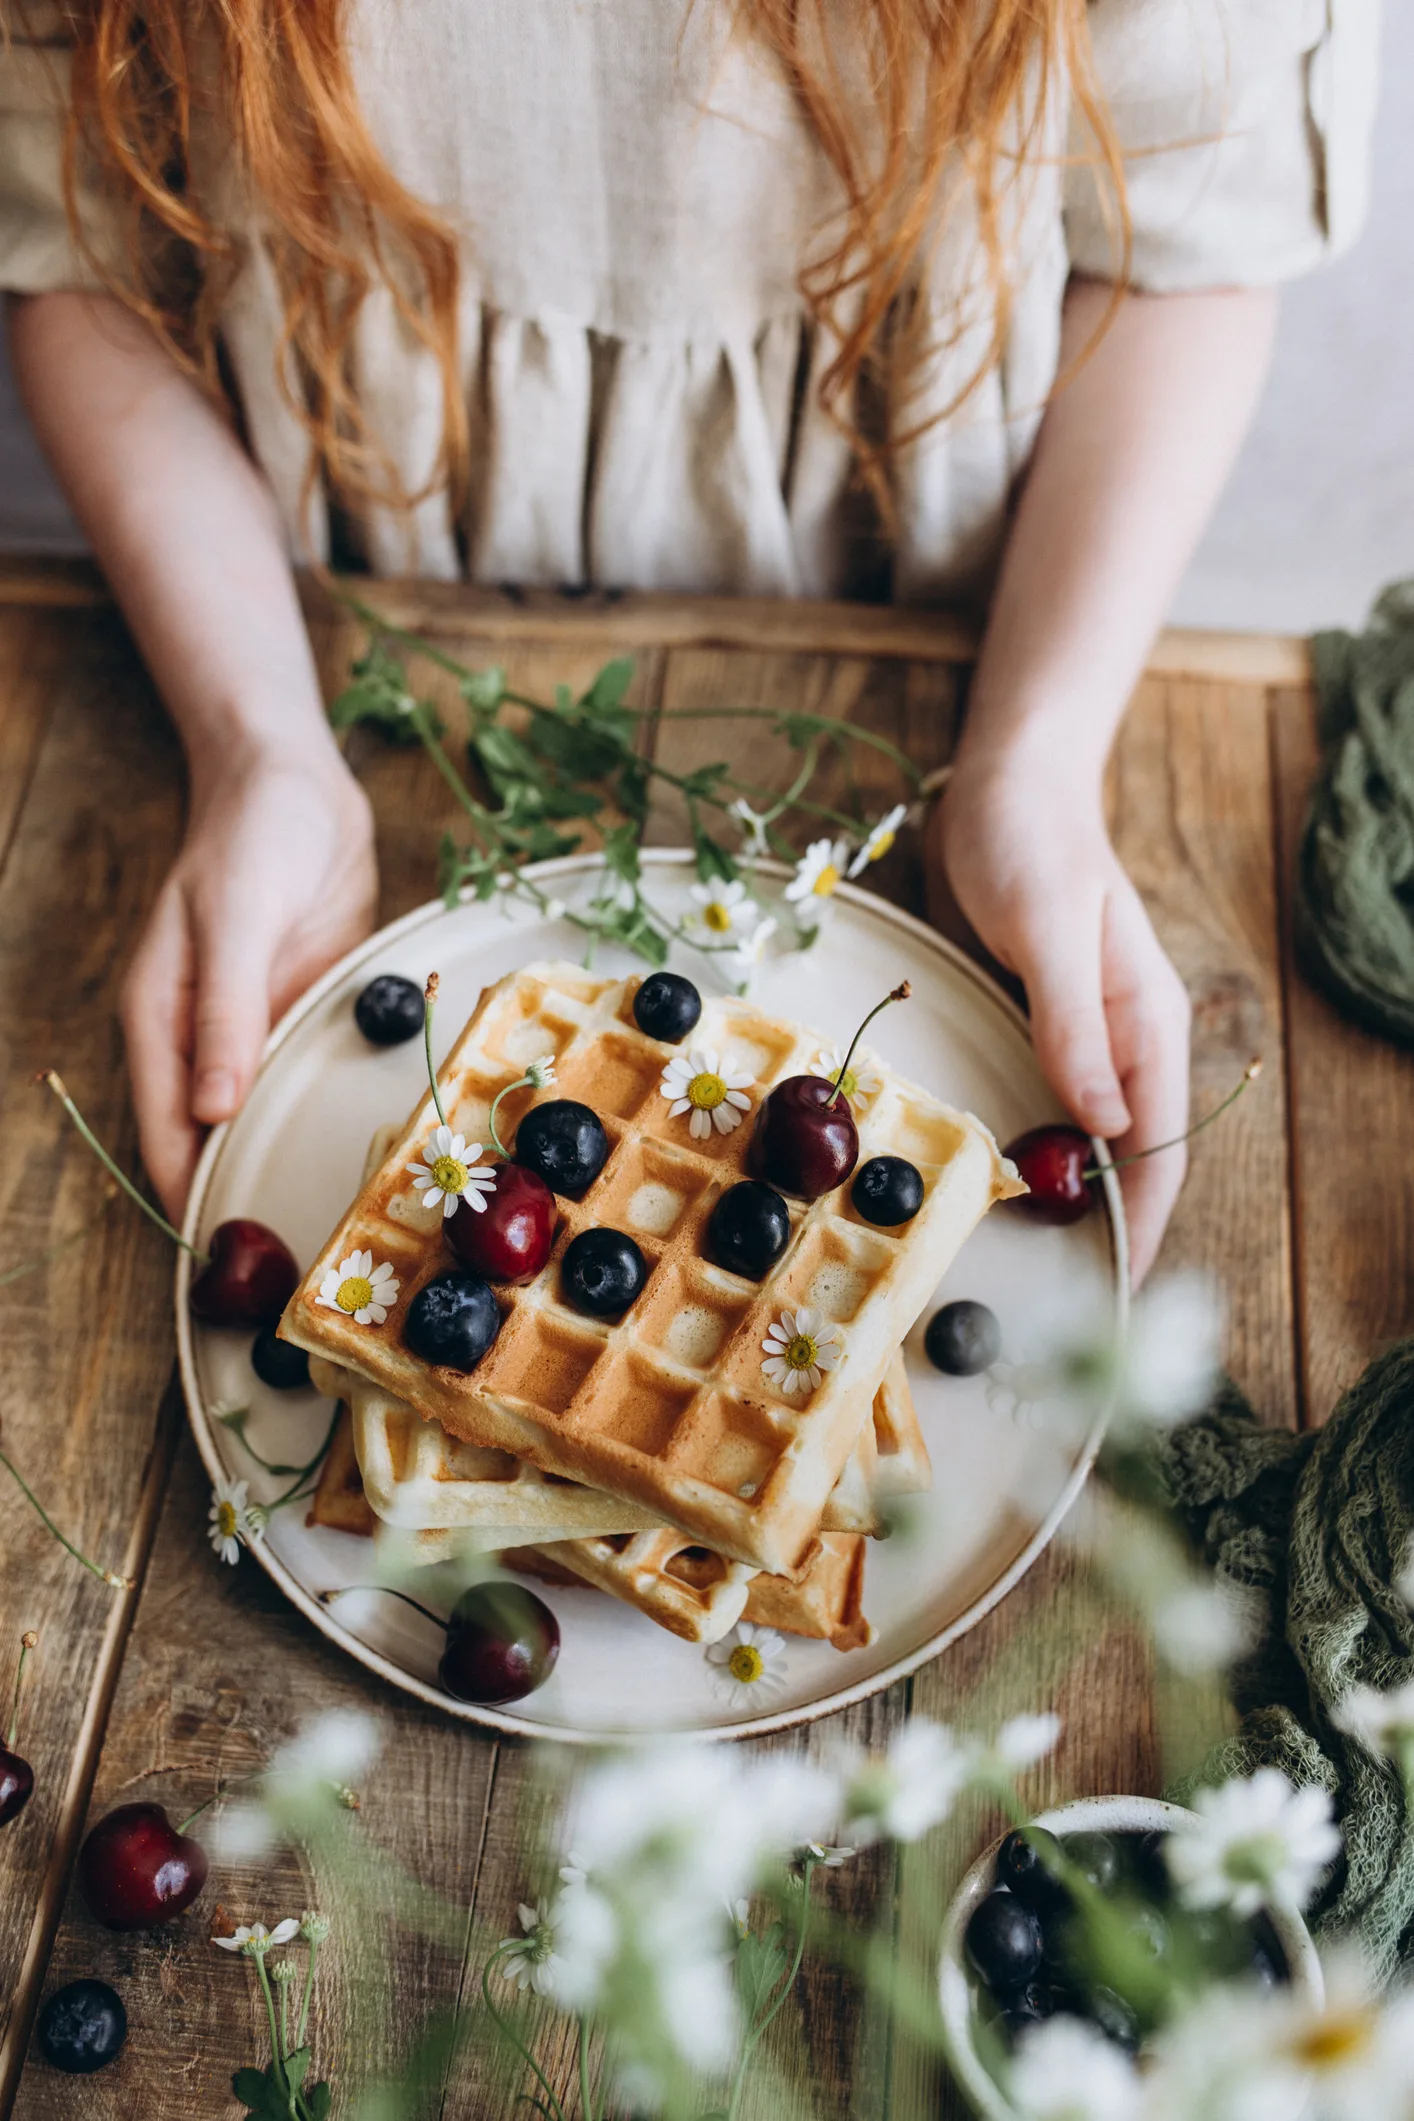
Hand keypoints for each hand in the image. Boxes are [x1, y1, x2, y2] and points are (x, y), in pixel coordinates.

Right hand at [122, 749, 376, 1220]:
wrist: (298, 783)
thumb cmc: (250, 837)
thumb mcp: (236, 919)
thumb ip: (225, 1013)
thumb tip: (209, 1109)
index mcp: (162, 1022)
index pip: (166, 1135)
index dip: (194, 1196)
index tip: (235, 1253)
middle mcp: (204, 1040)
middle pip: (214, 1143)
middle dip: (248, 1194)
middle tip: (301, 1261)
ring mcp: (257, 1032)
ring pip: (267, 1118)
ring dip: (294, 1161)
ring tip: (343, 1227)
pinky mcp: (306, 1015)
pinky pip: (313, 1077)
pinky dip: (332, 1110)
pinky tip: (373, 1151)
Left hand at [928, 748, 1190, 1285]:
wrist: (999, 784)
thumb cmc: (1030, 842)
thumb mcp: (1047, 929)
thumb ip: (1073, 1024)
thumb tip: (1104, 1126)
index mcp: (1147, 1024)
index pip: (1160, 1147)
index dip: (1140, 1223)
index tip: (1114, 1292)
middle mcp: (1120, 1043)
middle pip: (1125, 1161)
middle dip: (1101, 1230)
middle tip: (1054, 1304)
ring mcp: (1077, 1039)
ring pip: (1080, 1142)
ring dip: (1060, 1199)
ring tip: (1022, 1268)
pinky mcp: (1033, 1029)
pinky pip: (1036, 1106)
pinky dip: (1024, 1151)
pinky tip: (992, 1187)